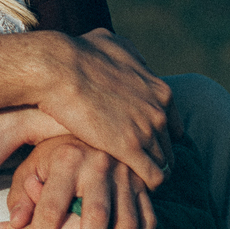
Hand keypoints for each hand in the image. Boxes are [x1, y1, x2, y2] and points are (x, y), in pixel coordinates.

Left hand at [0, 135, 156, 228]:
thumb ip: (21, 195)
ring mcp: (126, 174)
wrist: (87, 124)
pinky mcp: (144, 184)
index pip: (52, 206)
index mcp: (67, 158)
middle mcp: (100, 164)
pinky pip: (148, 220)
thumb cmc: (54, 153)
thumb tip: (18, 222)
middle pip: (95, 216)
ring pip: (127, 222)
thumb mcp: (31, 166)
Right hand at [34, 28, 173, 188]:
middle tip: (133, 164)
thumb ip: (129, 55)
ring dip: (148, 171)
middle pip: (169, 146)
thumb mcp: (113, 44)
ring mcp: (147, 130)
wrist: (57, 67)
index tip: (141, 141)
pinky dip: (144, 183)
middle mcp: (159, 110)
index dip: (157, 134)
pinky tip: (127, 184)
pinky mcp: (130, 149)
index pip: (172, 124)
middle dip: (154, 155)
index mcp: (159, 89)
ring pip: (163, 163)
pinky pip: (153, 177)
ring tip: (128, 178)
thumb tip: (131, 58)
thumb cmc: (78, 53)